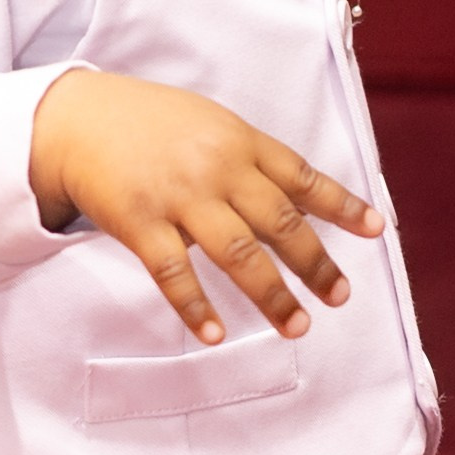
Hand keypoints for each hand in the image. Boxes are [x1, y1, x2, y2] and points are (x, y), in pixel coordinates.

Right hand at [28, 69, 383, 345]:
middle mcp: (216, 168)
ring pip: (237, 252)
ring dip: (271, 293)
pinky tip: (215, 335)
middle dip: (314, 263)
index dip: (341, 205)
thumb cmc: (150, 124)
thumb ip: (250, 160)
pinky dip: (195, 306)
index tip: (376, 231)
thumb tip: (297, 203)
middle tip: (340, 297)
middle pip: (279, 221)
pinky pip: (173, 273)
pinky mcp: (139, 223)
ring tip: (297, 326)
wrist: (77, 119)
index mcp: (239, 141)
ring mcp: (178, 197)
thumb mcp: (209, 125)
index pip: (302, 177)